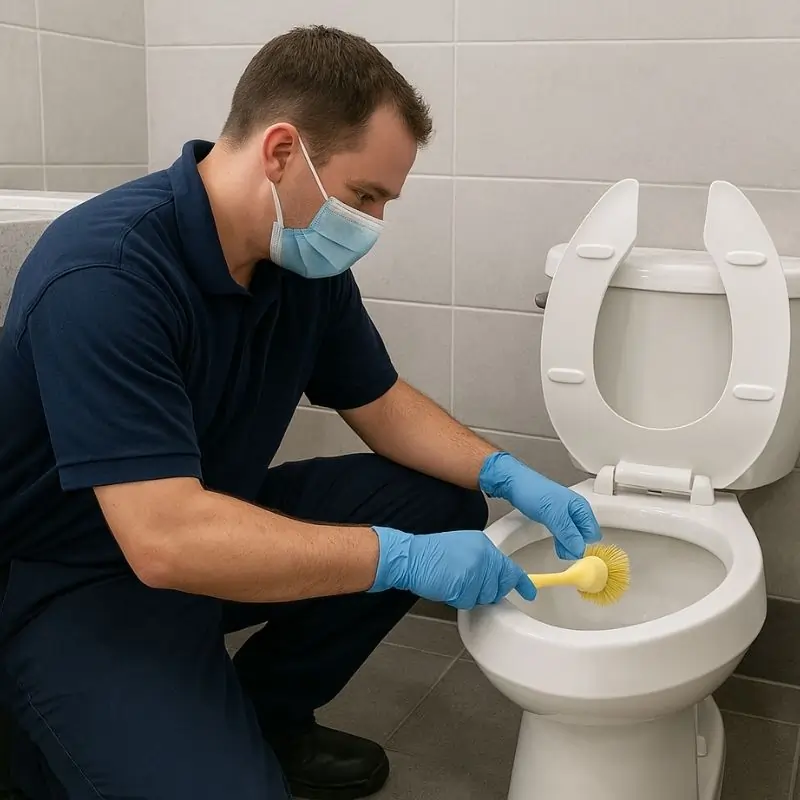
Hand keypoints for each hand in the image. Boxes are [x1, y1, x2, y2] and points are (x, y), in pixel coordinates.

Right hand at [368, 526, 536, 609]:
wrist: (410, 556)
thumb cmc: (431, 554)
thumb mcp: (463, 548)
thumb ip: (482, 561)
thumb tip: (495, 579)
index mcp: (484, 545)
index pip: (509, 567)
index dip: (521, 582)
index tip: (531, 592)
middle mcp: (484, 556)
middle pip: (498, 586)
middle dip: (487, 592)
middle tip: (465, 582)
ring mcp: (475, 570)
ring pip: (484, 597)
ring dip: (469, 595)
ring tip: (452, 580)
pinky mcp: (464, 584)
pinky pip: (468, 601)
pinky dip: (457, 598)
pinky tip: (447, 585)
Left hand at [479, 451, 600, 559]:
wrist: (513, 484)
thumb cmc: (532, 491)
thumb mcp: (552, 514)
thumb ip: (567, 532)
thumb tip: (579, 549)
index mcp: (581, 507)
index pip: (593, 534)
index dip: (584, 545)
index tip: (573, 551)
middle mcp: (576, 511)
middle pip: (585, 537)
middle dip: (576, 546)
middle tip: (564, 550)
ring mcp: (565, 515)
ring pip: (574, 537)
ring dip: (568, 545)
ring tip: (559, 549)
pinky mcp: (555, 518)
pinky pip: (564, 534)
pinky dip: (561, 541)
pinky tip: (555, 543)